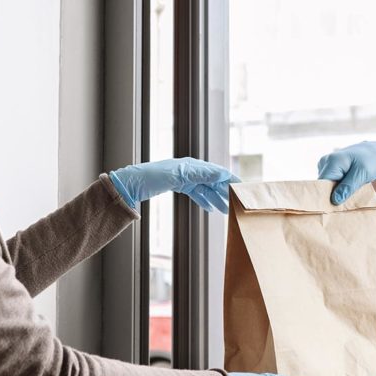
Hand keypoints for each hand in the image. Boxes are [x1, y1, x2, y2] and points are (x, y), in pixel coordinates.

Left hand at [109, 158, 239, 212]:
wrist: (131, 184)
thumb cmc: (152, 177)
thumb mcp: (178, 176)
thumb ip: (201, 175)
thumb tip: (222, 174)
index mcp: (192, 165)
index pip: (218, 173)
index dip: (231, 181)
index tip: (243, 190)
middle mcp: (190, 169)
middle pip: (214, 181)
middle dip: (226, 193)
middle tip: (237, 205)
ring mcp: (185, 177)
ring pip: (206, 189)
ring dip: (217, 199)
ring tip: (226, 210)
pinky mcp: (178, 185)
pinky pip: (196, 193)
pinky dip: (205, 200)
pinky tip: (210, 208)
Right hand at [316, 140, 375, 204]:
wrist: (375, 153)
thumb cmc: (370, 161)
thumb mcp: (362, 174)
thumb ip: (348, 187)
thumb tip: (334, 200)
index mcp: (332, 161)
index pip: (321, 184)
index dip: (326, 197)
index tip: (334, 209)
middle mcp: (325, 162)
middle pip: (322, 185)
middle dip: (331, 196)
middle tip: (343, 207)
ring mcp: (326, 165)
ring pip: (326, 186)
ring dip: (335, 194)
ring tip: (347, 198)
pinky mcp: (329, 170)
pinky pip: (329, 183)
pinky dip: (337, 189)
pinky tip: (346, 192)